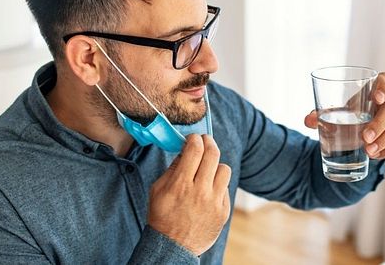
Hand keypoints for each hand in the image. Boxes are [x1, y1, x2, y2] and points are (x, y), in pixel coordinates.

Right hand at [148, 134, 231, 255]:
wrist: (172, 246)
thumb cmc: (162, 216)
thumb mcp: (158, 190)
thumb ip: (172, 168)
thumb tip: (185, 151)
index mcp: (181, 184)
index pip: (195, 149)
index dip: (195, 139)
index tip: (193, 138)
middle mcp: (200, 191)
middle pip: (213, 154)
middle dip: (209, 142)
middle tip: (205, 141)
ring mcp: (215, 202)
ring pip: (224, 169)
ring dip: (216, 164)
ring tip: (208, 168)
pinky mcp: (224, 211)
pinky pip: (226, 188)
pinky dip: (217, 185)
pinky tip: (208, 190)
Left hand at [304, 72, 384, 158]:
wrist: (357, 137)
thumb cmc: (347, 120)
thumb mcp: (334, 117)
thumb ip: (320, 116)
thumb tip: (308, 120)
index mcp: (374, 90)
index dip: (384, 86)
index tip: (376, 99)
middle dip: (380, 123)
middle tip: (364, 138)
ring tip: (368, 151)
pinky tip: (378, 155)